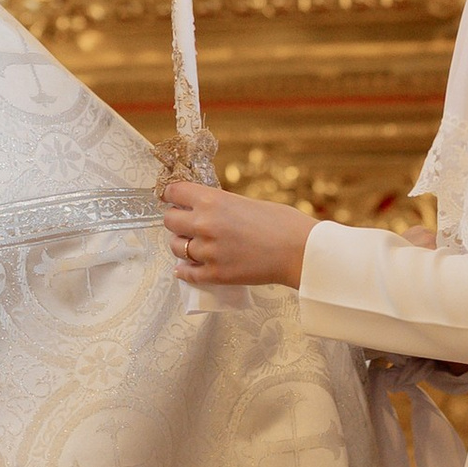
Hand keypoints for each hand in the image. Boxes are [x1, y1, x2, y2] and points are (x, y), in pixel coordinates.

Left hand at [163, 176, 311, 288]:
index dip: (172, 195)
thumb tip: (203, 208)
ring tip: (195, 245)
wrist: (299, 251)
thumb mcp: (245, 202)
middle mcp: (204, 224)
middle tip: (186, 224)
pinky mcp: (214, 274)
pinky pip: (186, 273)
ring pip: (175, 247)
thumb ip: (220, 205)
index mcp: (212, 200)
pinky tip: (187, 268)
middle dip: (176, 221)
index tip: (173, 199)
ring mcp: (207, 251)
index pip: (173, 192)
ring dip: (183, 245)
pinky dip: (185, 270)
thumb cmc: (281, 222)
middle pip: (168, 221)